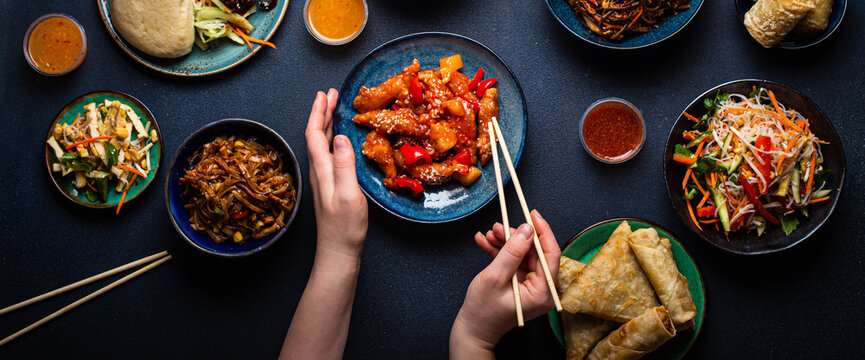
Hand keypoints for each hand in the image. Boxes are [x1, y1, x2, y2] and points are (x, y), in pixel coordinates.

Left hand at [305, 89, 367, 258]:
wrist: (338, 252)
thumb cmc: (344, 227)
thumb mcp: (348, 193)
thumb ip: (344, 164)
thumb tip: (339, 137)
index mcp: (322, 170)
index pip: (314, 134)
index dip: (318, 112)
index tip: (324, 95)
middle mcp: (319, 172)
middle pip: (316, 136)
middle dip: (322, 113)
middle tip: (331, 95)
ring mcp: (323, 179)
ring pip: (321, 144)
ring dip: (326, 124)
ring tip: (334, 110)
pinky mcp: (330, 186)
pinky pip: (328, 154)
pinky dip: (331, 140)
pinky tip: (338, 140)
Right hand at [451, 210, 560, 355]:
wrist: (472, 330)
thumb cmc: (483, 311)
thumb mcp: (495, 278)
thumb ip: (511, 252)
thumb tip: (526, 230)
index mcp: (543, 292)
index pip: (550, 254)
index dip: (542, 231)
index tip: (533, 214)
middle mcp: (541, 288)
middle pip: (534, 252)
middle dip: (515, 236)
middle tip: (498, 226)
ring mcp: (530, 285)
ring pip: (522, 254)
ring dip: (504, 242)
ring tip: (488, 234)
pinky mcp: (519, 283)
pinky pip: (513, 261)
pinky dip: (499, 251)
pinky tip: (484, 242)